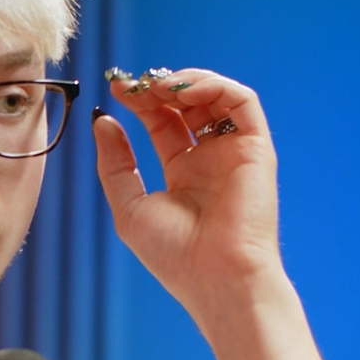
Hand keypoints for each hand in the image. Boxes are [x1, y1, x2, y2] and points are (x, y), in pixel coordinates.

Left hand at [92, 68, 285, 316]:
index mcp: (183, 173)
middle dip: (156, 87)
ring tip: (157, 85)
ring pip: (214, 97)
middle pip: (184, 106)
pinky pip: (242, 102)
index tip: (114, 88)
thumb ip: (115, 163)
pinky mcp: (256, 148)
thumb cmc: (175, 256)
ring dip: (184, 82)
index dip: (138, 102)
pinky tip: (184, 91)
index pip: (161, 122)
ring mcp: (233, 152)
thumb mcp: (129, 207)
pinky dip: (214, 86)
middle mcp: (210, 159)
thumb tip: (103, 121)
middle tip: (132, 83)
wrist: (218, 278)